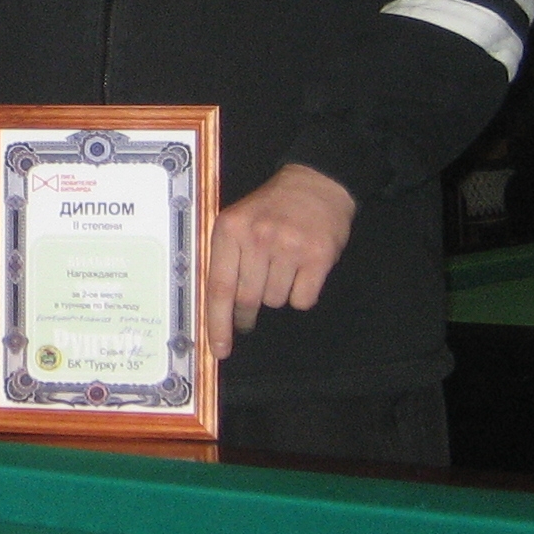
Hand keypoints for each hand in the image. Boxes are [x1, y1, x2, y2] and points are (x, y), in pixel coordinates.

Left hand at [206, 163, 355, 358]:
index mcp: (229, 229)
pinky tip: (302, 271)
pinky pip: (303, 300)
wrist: (315, 183)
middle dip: (246, 314)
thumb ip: (225, 258)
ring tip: (281, 268)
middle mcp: (257, 238)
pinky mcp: (318, 256)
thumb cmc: (270, 208)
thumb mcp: (237, 221)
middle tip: (248, 314)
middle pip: (247, 299)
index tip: (219, 350)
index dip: (217, 323)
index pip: (219, 287)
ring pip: (276, 301)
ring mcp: (289, 247)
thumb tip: (215, 309)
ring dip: (277, 295)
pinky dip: (301, 294)